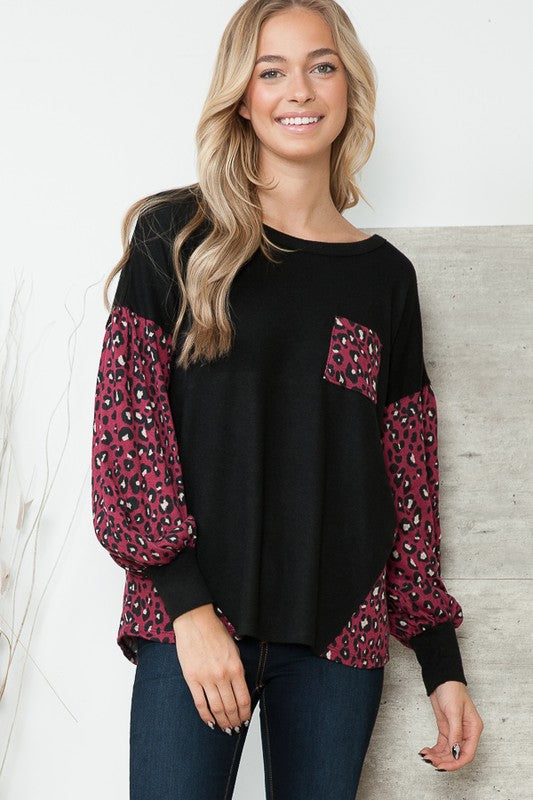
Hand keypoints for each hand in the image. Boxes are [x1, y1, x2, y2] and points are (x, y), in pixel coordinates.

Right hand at [173, 604, 251, 733]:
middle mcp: (222, 675)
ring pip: (216, 708)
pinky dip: (206, 716)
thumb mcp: (234, 650)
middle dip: (234, 721)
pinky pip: (200, 703)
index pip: (244, 699)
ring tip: (225, 728)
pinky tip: (210, 722)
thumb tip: (240, 691)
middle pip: (230, 707)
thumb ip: (238, 671)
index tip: (245, 720)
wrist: (195, 621)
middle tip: (235, 728)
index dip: (245, 714)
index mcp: (236, 668)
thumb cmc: (215, 633)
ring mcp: (206, 678)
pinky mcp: (192, 679)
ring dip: (222, 721)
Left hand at [419, 681, 482, 770]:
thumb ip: (455, 733)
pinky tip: (426, 751)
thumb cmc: (452, 690)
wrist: (441, 679)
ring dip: (438, 756)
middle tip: (432, 762)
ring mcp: (456, 731)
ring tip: (426, 756)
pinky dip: (435, 750)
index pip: (468, 753)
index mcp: (473, 729)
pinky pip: (442, 745)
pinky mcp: (446, 729)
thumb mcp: (454, 711)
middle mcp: (466, 732)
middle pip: (457, 754)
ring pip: (448, 751)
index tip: (444, 767)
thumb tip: (455, 752)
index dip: (456, 763)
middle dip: (444, 760)